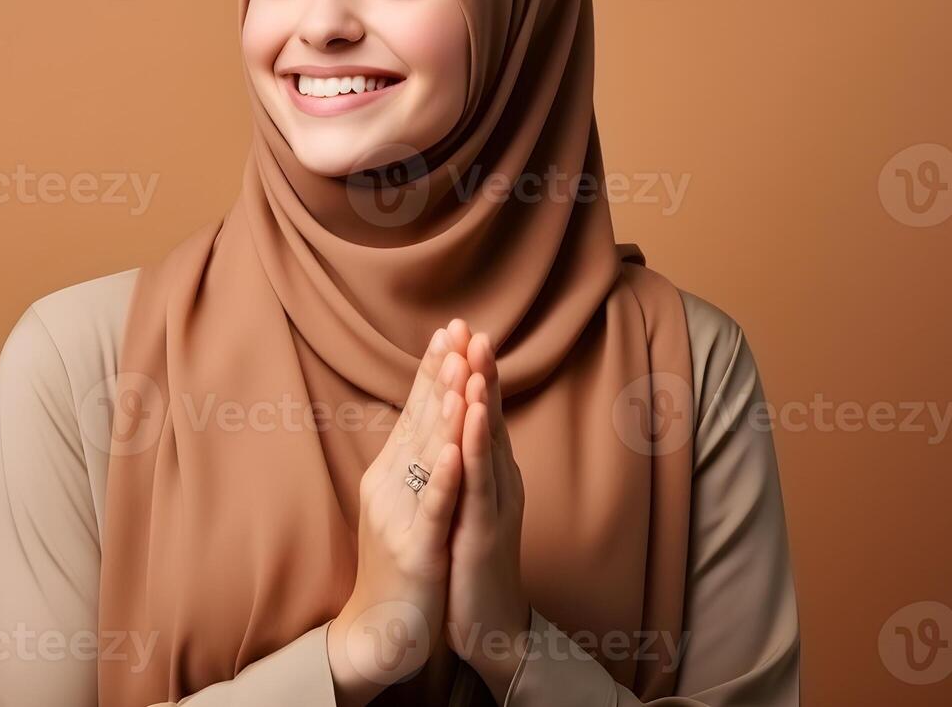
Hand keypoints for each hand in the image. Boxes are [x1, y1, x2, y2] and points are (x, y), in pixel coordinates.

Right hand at [328, 321, 473, 706]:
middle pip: (418, 421)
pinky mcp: (414, 549)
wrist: (384, 629)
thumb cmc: (403, 563)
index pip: (415, 411)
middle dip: (439, 375)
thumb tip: (430, 413)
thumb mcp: (408, 502)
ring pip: (425, 456)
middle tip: (456, 332)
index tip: (450, 329)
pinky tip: (457, 449)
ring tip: (460, 371)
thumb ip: (415, 459)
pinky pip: (432, 507)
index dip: (432, 370)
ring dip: (444, 411)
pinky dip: (444, 476)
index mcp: (391, 472)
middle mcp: (389, 486)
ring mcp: (399, 516)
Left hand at [445, 330, 531, 699]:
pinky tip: (467, 427)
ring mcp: (496, 505)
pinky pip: (480, 488)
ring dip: (480, 400)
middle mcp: (498, 480)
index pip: (477, 410)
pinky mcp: (486, 533)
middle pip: (487, 416)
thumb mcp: (465, 501)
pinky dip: (474, 454)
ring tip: (473, 360)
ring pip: (487, 444)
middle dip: (478, 370)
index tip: (456, 328)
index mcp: (489, 470)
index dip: (469, 369)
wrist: (489, 624)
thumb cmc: (471, 561)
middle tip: (470, 327)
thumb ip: (464, 462)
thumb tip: (452, 422)